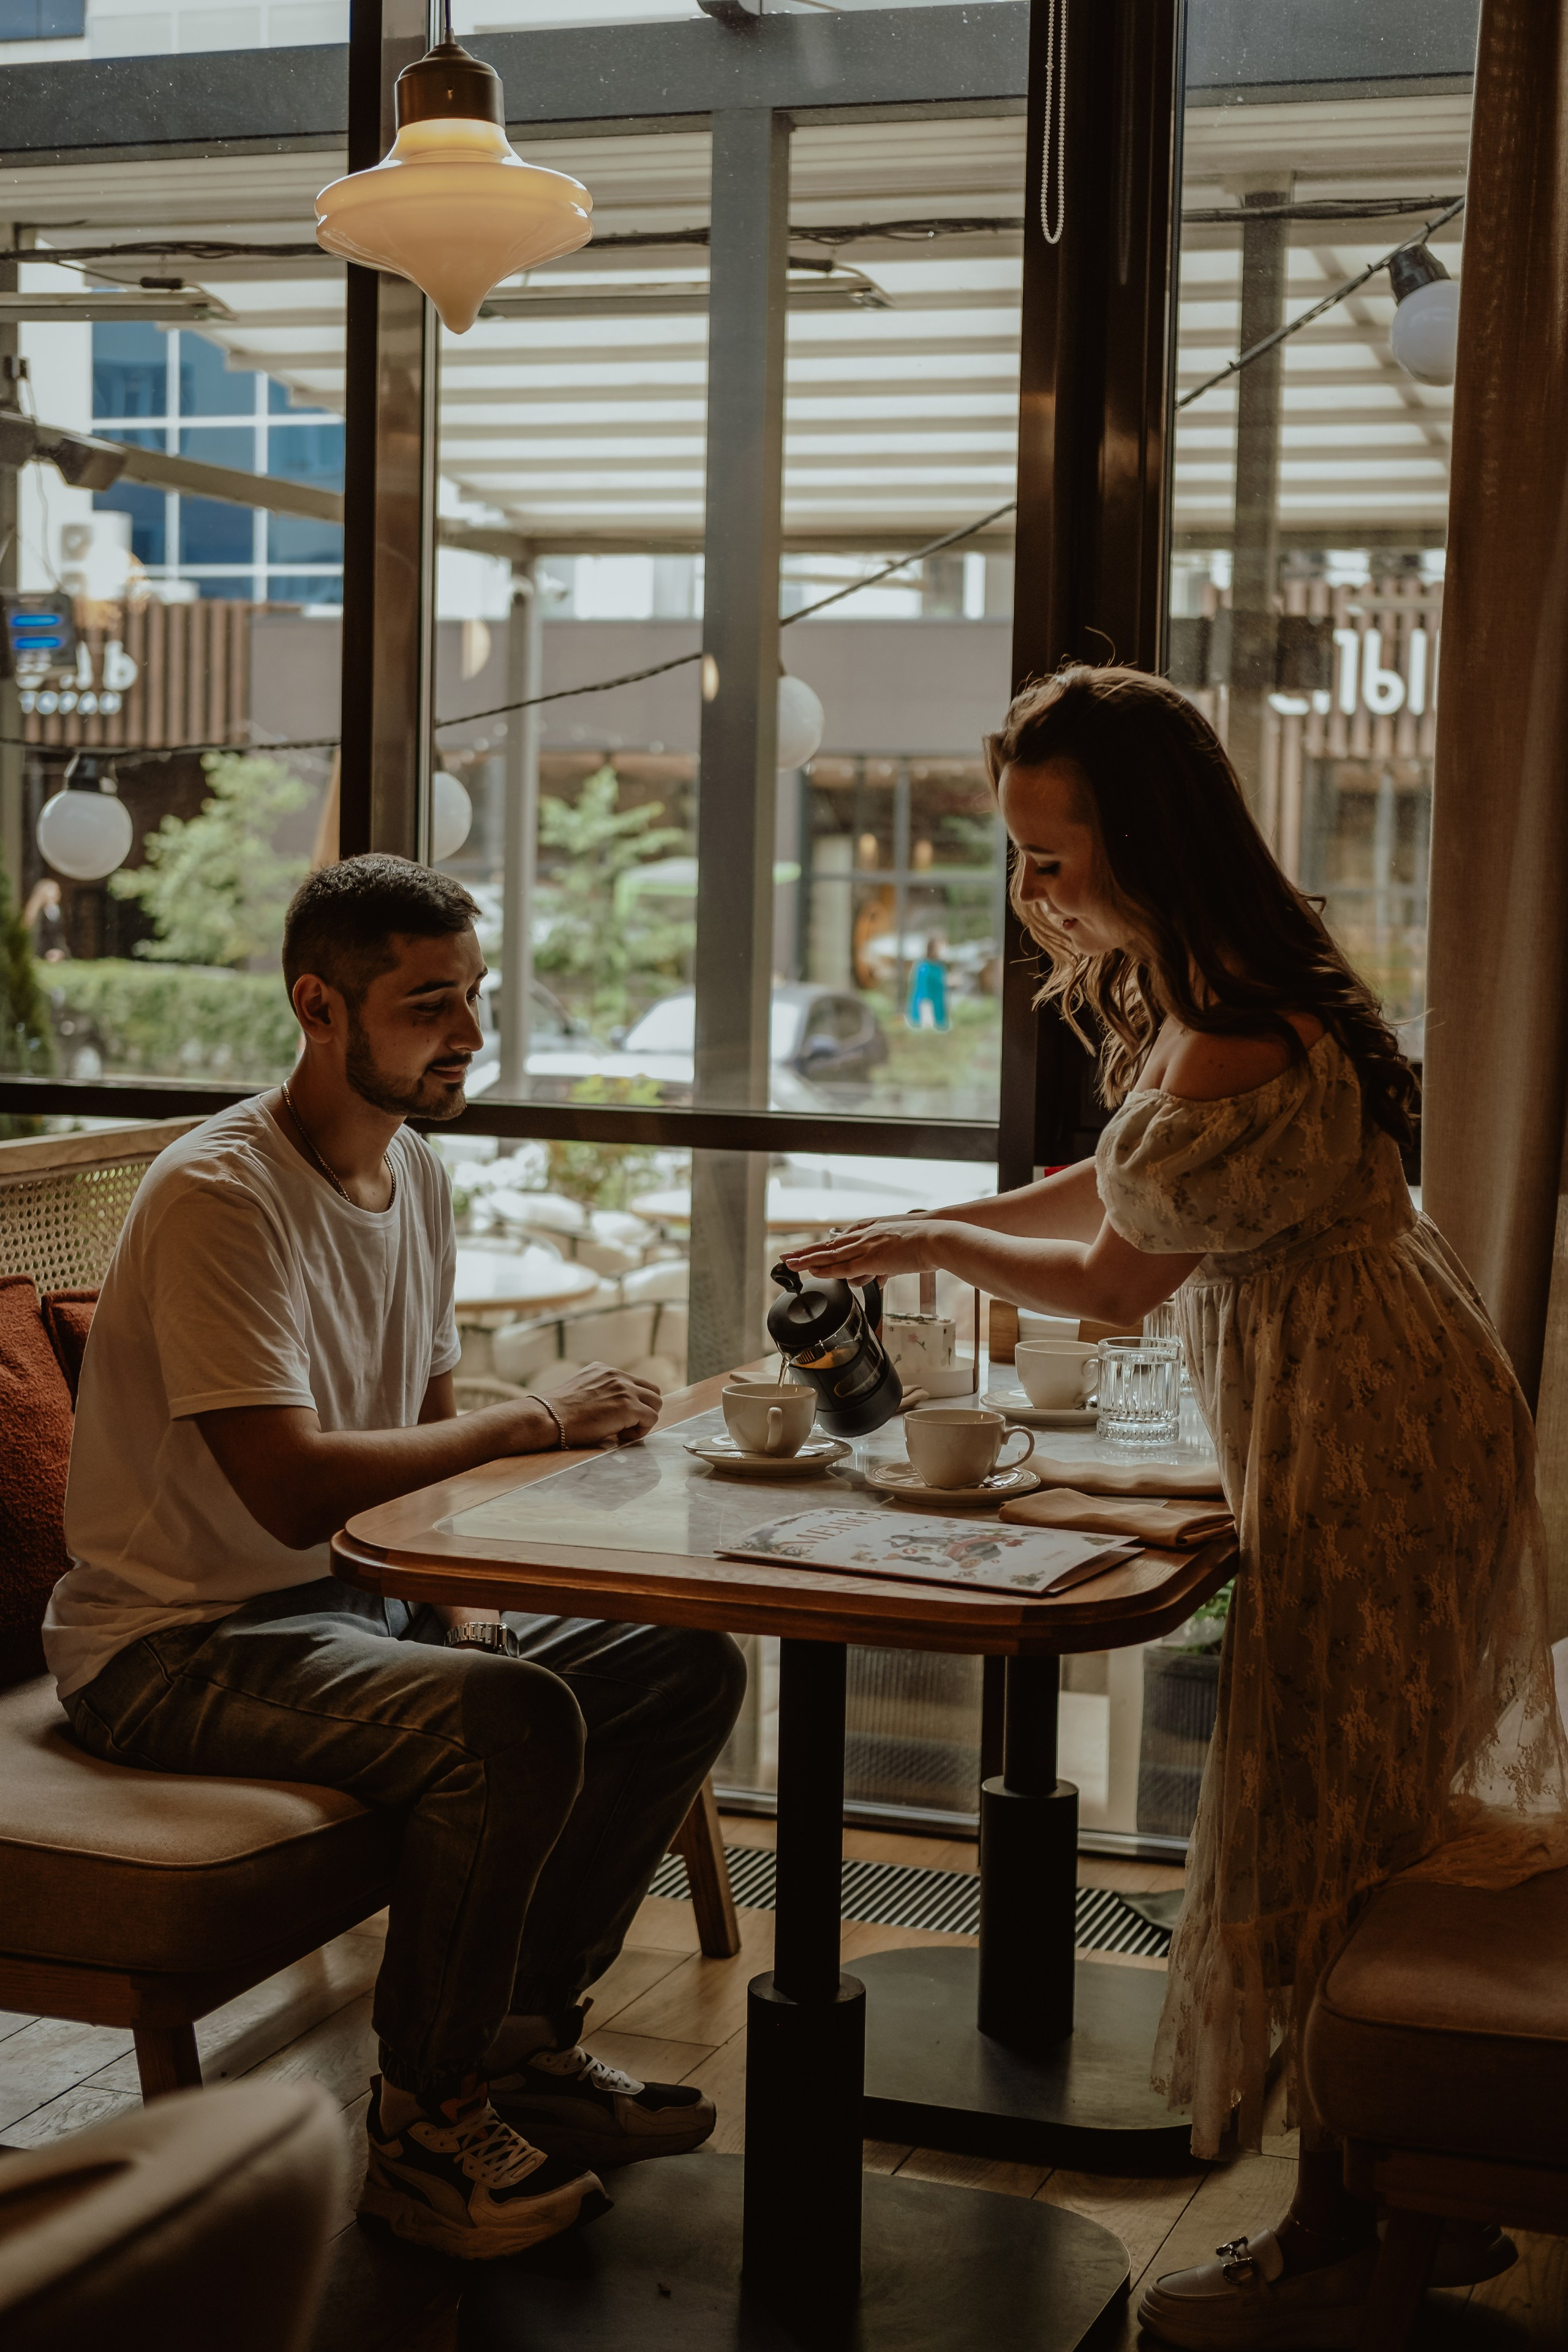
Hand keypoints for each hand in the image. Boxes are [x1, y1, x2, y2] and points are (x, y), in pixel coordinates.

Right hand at [534, 1361, 661, 1449]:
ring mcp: (625, 1389)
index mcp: (604, 1370)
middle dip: (643, 1409)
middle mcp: (617, 1375)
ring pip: (656, 1403)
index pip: (634, 1383)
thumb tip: (609, 1409)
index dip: (631, 1403)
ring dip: (644, 1420)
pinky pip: (651, 1418)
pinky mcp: (629, 1406)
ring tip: (623, 1432)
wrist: (549, 1417)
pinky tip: (620, 1437)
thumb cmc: (558, 1413)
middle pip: (651, 1391)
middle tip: (625, 1426)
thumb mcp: (580, 1391)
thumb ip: (598, 1393)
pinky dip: (641, 1431)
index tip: (615, 1417)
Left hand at [781, 1220, 940, 1285]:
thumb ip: (882, 1266)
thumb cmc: (921, 1244)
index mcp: (869, 1233)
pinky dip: (827, 1270)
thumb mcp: (897, 1254)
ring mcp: (866, 1246)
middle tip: (786, 1257)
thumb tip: (875, 1278)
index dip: (820, 1248)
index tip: (806, 1252)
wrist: (935, 1237)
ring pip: (830, 1255)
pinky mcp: (872, 1258)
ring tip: (790, 1265)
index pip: (838, 1241)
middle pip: (828, 1246)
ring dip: (808, 1260)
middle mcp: (863, 1237)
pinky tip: (813, 1272)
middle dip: (806, 1253)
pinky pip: (844, 1266)